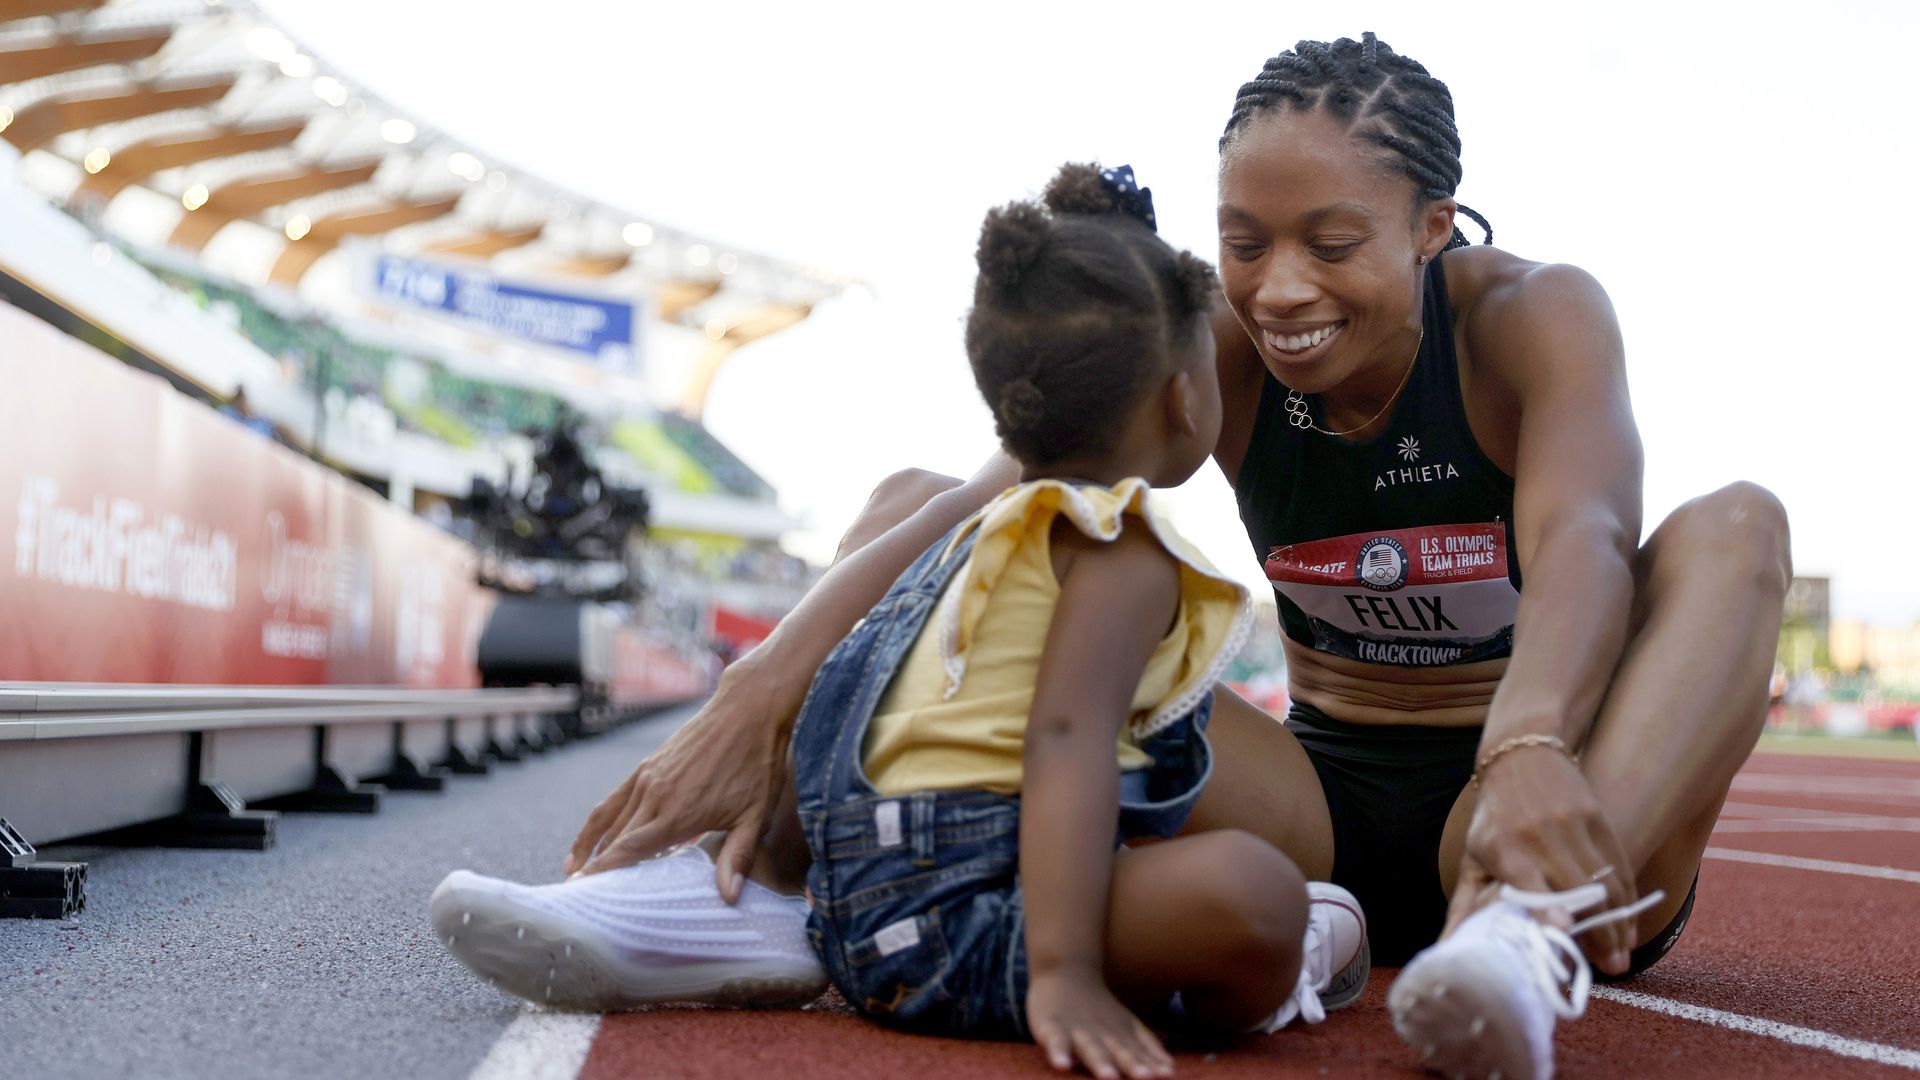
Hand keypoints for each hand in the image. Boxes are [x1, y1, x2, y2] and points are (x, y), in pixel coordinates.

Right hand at [564, 659, 795, 901]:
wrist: (747, 711)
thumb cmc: (756, 765)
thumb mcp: (755, 816)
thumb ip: (737, 857)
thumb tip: (728, 898)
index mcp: (679, 813)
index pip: (631, 850)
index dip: (604, 872)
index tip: (583, 891)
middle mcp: (655, 796)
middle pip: (614, 839)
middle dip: (594, 868)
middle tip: (578, 896)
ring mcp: (647, 778)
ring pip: (609, 819)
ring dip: (589, 846)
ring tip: (574, 871)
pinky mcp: (647, 766)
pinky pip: (614, 798)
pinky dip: (599, 820)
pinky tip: (593, 835)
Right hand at [1026, 968, 1173, 1079]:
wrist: (1065, 970)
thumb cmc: (1099, 1008)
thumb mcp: (1127, 1024)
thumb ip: (1148, 1046)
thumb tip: (1171, 1069)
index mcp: (1122, 1034)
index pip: (1140, 1052)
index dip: (1153, 1065)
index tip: (1168, 1076)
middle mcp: (1103, 1034)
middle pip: (1119, 1051)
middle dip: (1132, 1065)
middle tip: (1146, 1078)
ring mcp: (1077, 1030)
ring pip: (1090, 1048)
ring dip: (1101, 1063)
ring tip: (1109, 1077)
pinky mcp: (1051, 1027)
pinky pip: (1055, 1041)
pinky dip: (1058, 1052)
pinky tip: (1061, 1065)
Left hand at [1443, 744, 1637, 975]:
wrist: (1521, 755)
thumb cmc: (1493, 818)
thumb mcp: (1474, 856)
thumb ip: (1465, 905)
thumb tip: (1447, 948)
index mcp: (1505, 848)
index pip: (1529, 881)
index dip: (1547, 905)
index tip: (1564, 929)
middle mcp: (1539, 836)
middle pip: (1577, 891)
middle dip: (1598, 932)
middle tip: (1612, 968)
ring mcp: (1572, 826)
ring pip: (1604, 882)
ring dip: (1618, 922)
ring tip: (1622, 955)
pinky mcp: (1596, 818)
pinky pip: (1619, 865)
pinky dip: (1628, 898)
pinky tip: (1629, 923)